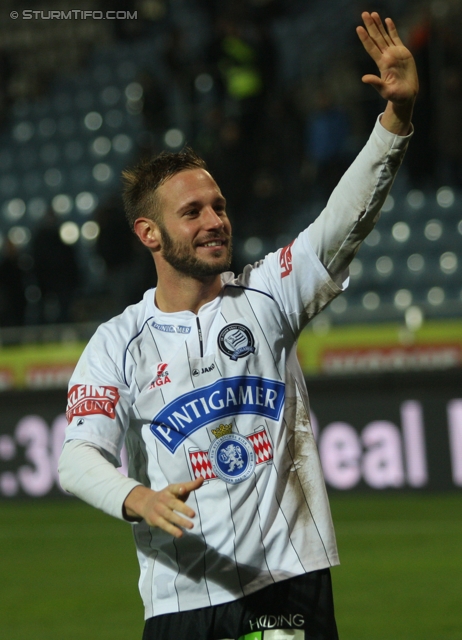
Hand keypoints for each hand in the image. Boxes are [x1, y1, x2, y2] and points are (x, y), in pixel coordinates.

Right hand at [123, 476, 203, 537]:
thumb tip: (202, 479)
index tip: (184, 490)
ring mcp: (158, 509)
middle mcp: (163, 499)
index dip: (179, 489)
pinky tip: (180, 534)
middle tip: (193, 514)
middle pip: (173, 503)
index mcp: (170, 490)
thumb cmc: (168, 496)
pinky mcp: (155, 519)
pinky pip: (164, 525)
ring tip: (191, 526)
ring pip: (169, 516)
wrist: (146, 503)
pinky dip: (172, 530)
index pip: (175, 488)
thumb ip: (190, 486)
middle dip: (183, 509)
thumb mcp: (177, 489)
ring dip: (180, 521)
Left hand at [357, 12, 418, 133]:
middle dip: (370, 26)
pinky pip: (396, 38)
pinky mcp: (402, 52)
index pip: (371, 48)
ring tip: (373, 13)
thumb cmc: (396, 96)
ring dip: (378, 25)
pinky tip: (387, 20)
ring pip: (384, 36)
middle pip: (376, 38)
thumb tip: (364, 78)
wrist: (406, 95)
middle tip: (364, 13)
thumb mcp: (385, 90)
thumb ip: (375, 83)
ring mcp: (394, 53)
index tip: (358, 28)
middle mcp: (386, 56)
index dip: (365, 38)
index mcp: (381, 64)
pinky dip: (391, 29)